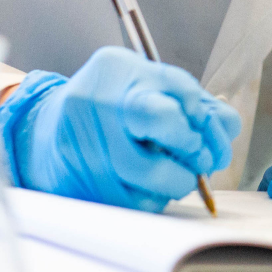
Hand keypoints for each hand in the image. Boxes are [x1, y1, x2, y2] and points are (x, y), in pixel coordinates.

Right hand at [0, 46, 240, 212]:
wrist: (47, 130)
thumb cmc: (113, 104)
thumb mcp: (150, 83)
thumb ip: (193, 102)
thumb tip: (224, 130)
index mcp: (119, 69)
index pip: (178, 97)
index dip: (203, 124)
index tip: (205, 134)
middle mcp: (97, 101)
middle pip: (161, 128)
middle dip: (192, 152)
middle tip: (199, 159)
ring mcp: (83, 144)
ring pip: (151, 178)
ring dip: (177, 182)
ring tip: (176, 174)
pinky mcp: (80, 183)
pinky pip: (134, 202)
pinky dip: (153, 198)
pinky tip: (145, 184)